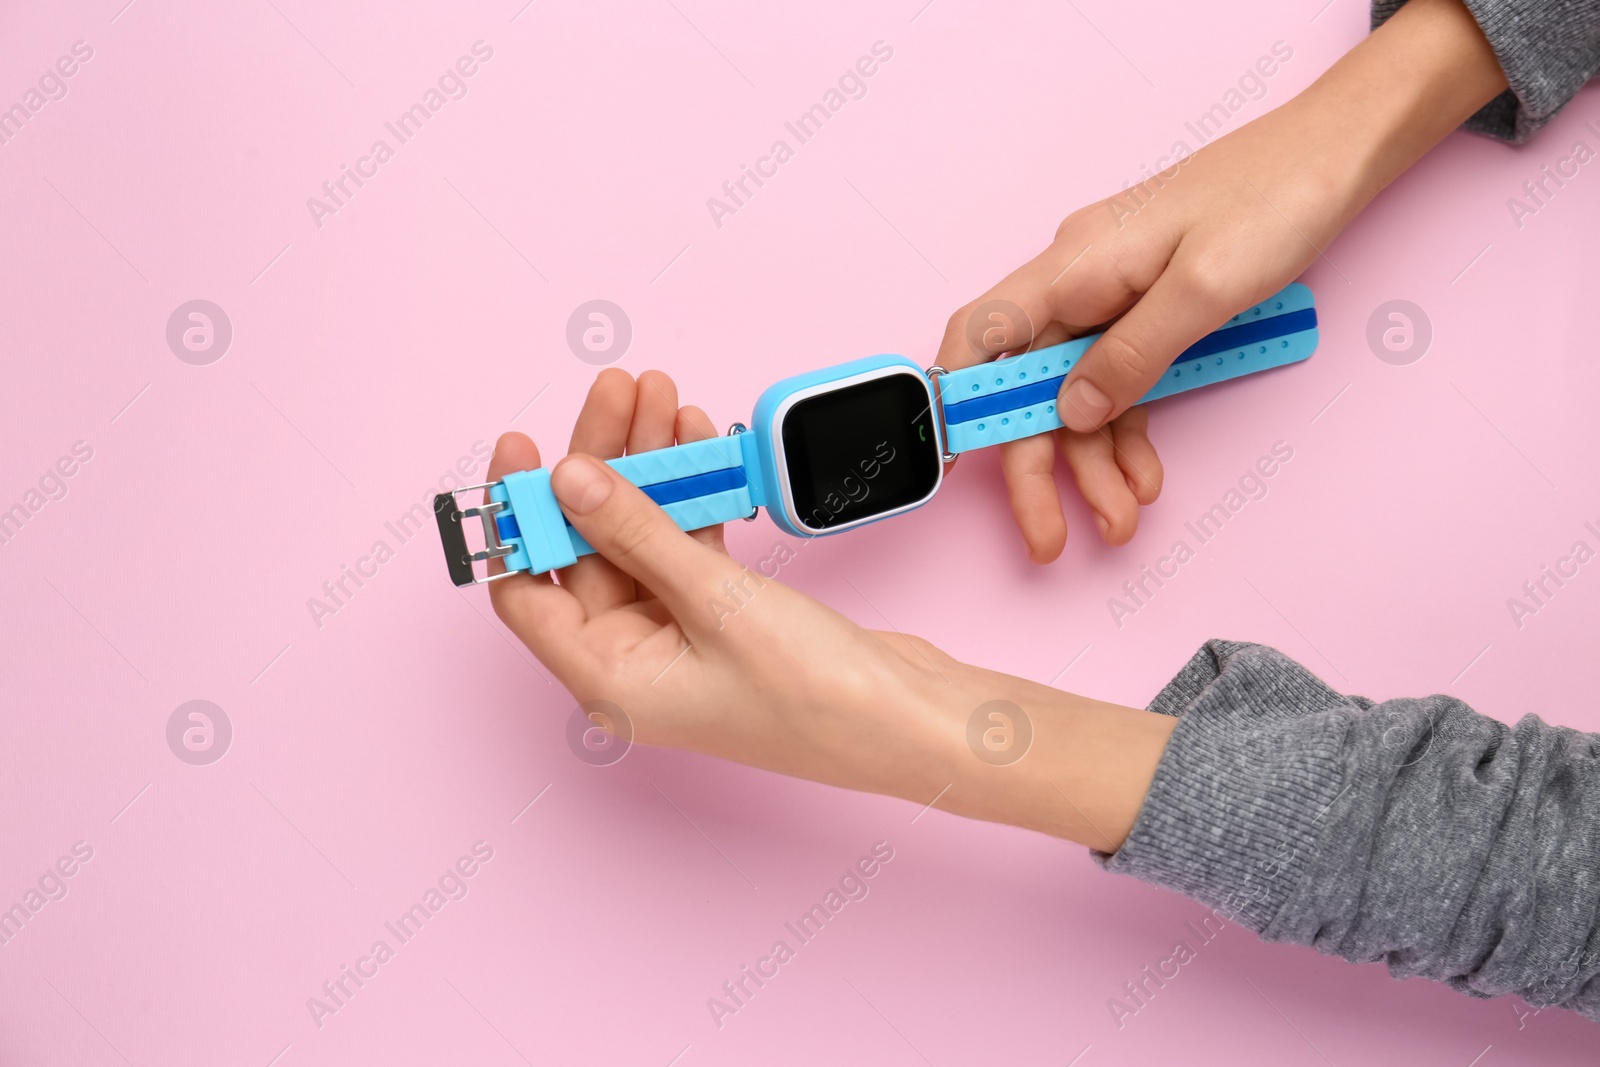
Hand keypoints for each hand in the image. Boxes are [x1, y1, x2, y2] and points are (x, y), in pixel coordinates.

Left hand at [485, 370, 1174, 847]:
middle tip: (617, 393)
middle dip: (601, 466)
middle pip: (588, 548)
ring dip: (650, 468)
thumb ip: (637, 532)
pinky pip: (686, 545)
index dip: (519, 515)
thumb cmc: (816, 694)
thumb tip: (567, 477)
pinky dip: (691, 496)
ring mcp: (679, 640)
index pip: (526, 591)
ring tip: (661, 396)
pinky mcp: (724, 618)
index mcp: (608, 682)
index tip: (523, 443)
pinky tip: (697, 441)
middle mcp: (633, 664)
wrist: (910, 720)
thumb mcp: (716, 601)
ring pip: (640, 537)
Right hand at [934, 0, 1507, 563]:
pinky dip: (1128, 432)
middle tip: (1051, 536)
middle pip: (1028, 386)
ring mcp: (1114, 297)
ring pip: (1077, 395)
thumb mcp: (1204, 289)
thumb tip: (1071, 412)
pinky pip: (1121, 382)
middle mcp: (1080, 282)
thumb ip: (1131, 355)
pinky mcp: (1149, 309)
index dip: (955, 401)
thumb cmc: (1275, 201)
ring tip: (1123, 518)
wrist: (1336, 154)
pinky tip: (1145, 475)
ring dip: (1093, 463)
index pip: (981, 336)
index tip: (947, 464)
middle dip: (1038, 465)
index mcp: (1074, 266)